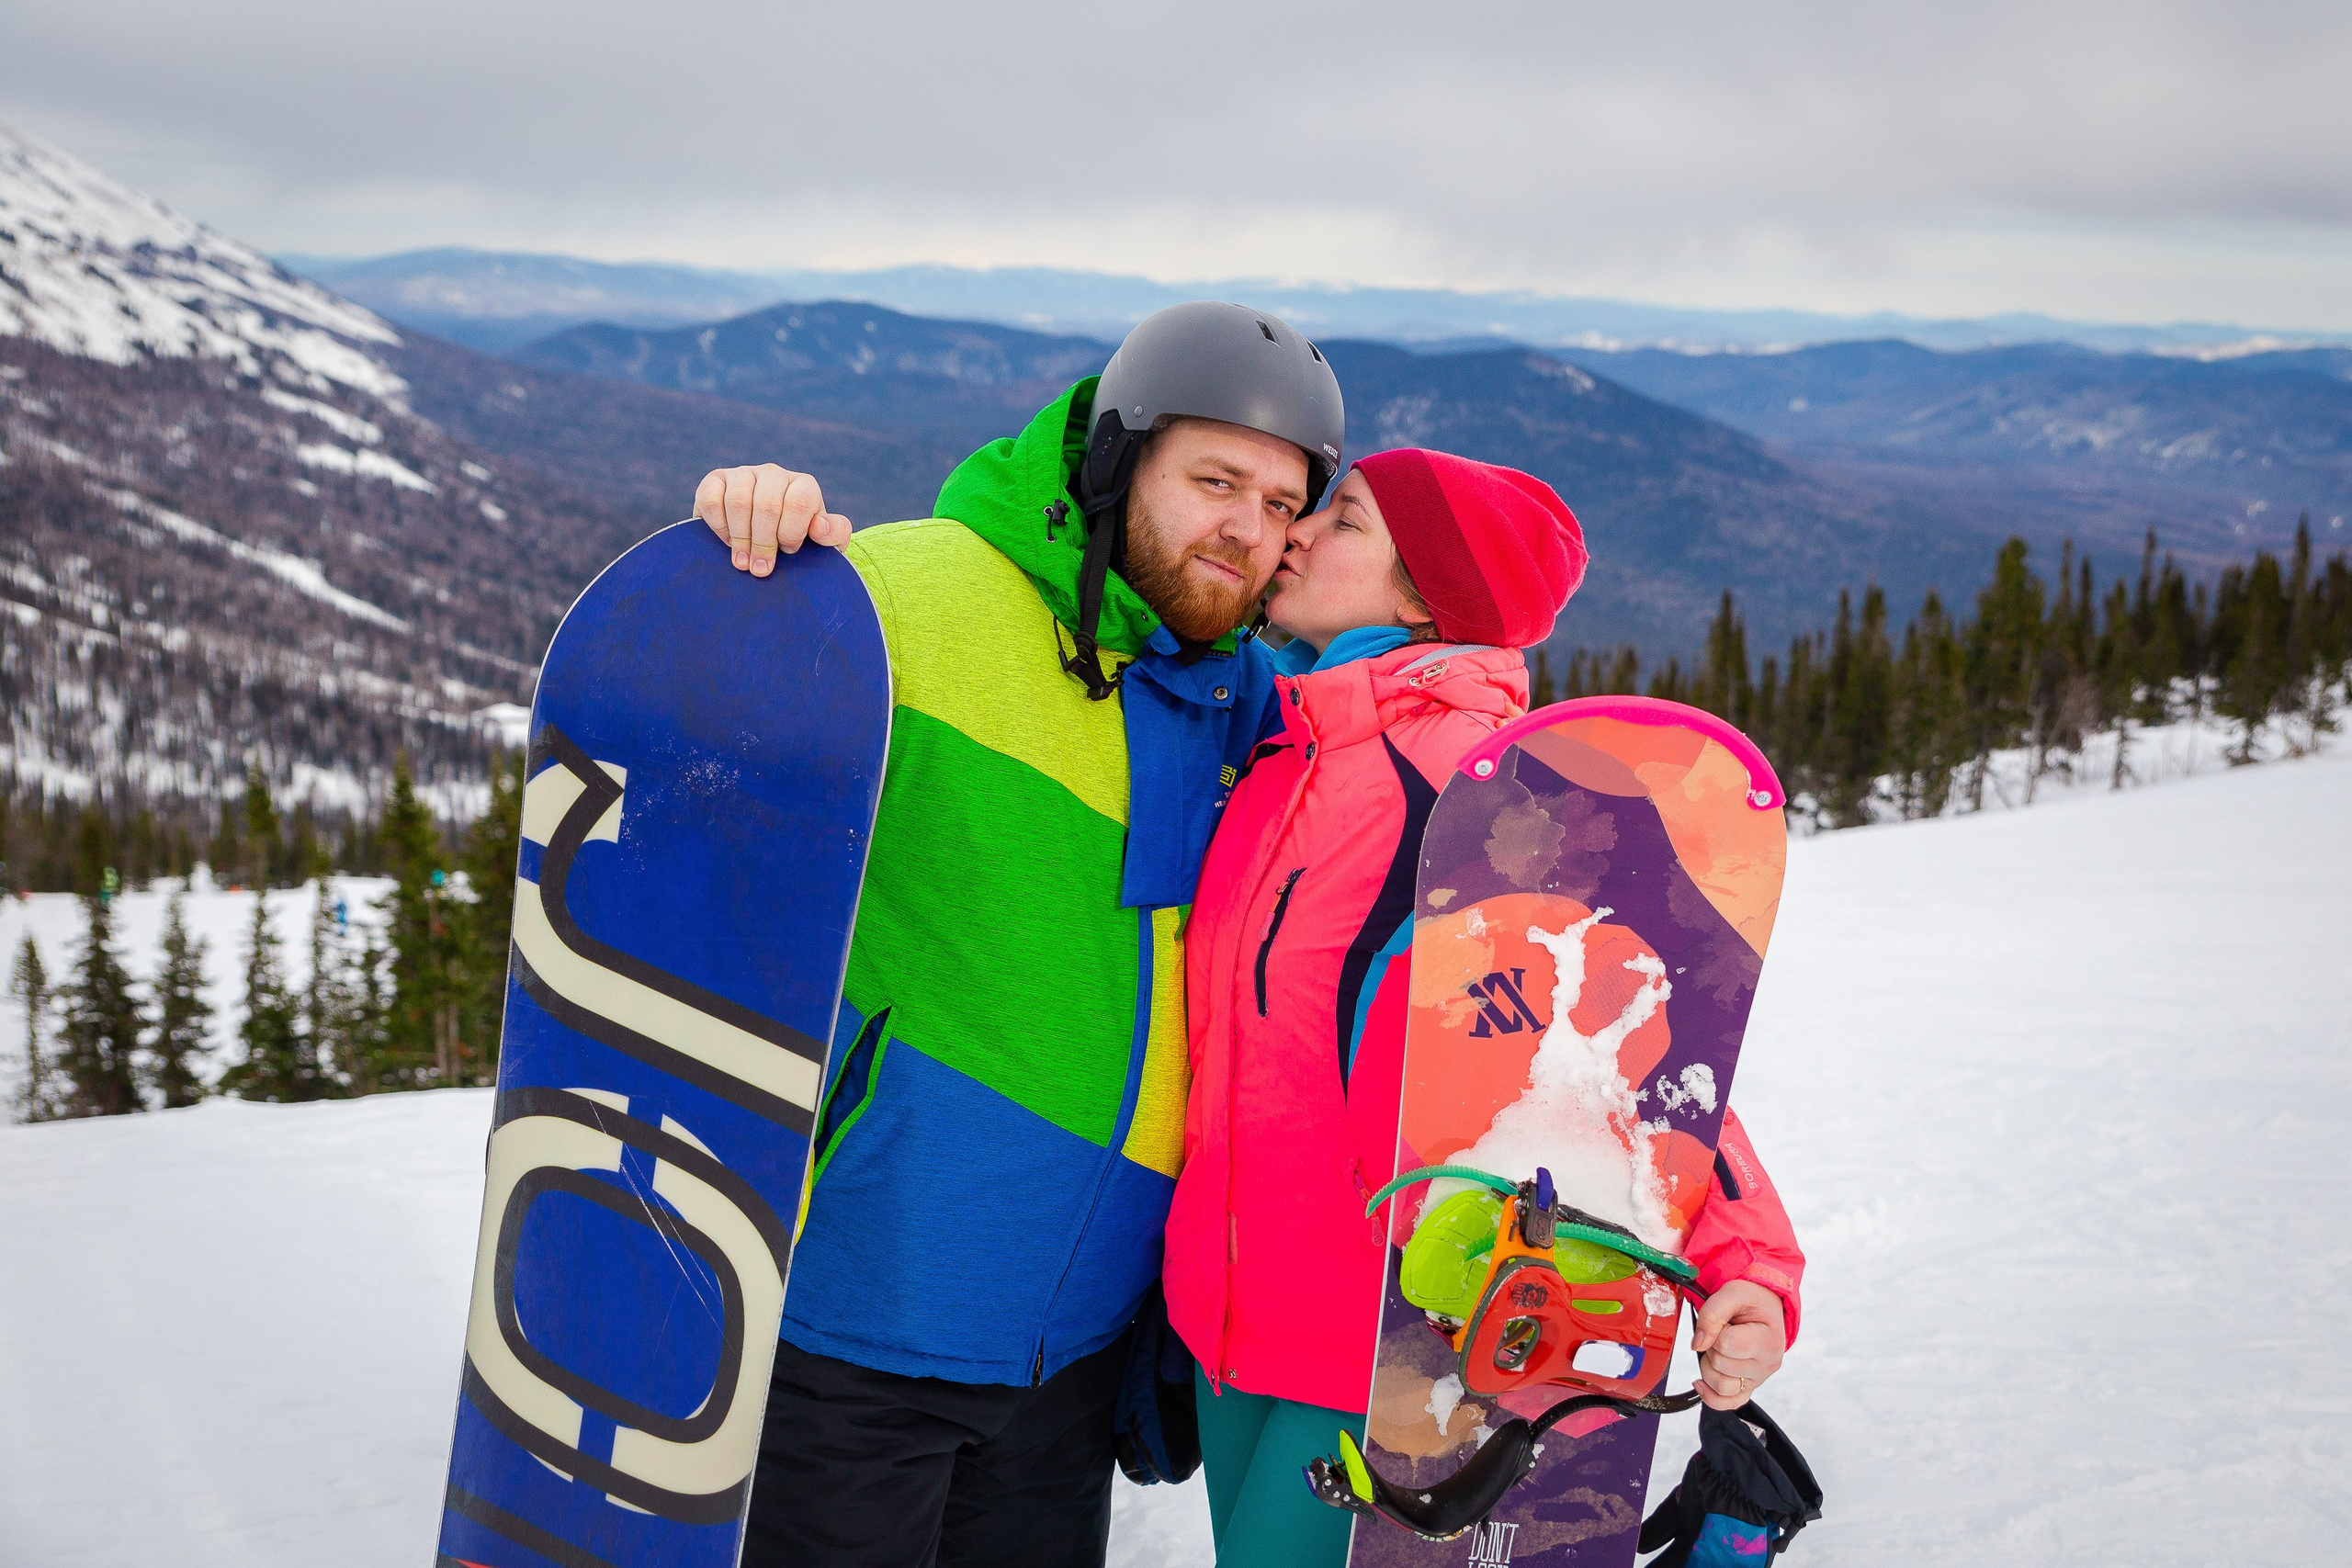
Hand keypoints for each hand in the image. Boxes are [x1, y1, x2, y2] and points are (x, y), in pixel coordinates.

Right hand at [694, 464, 853, 575]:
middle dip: (763, 543)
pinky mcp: (716, 480)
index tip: (788, 552)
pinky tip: (726, 540)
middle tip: (759, 569)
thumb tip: (821, 527)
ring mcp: (744, 474)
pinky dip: (718, 525)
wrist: (761, 545)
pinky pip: (711, 498)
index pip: (800, 502)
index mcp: (803, 486)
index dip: (791, 533)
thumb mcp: (822, 545)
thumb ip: (834, 535)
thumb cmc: (795, 545)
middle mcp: (774, 474)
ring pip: (738, 501)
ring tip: (742, 561)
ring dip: (740, 538)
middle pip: (767, 504)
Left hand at [1690, 1280, 1785, 1410]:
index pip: (1725, 1345)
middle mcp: (1767, 1365)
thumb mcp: (1732, 1293)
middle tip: (1724, 1331)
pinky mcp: (1748, 1388)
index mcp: (1768, 1341)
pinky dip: (1710, 1396)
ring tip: (1719, 1348)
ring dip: (1709, 1365)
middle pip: (1719, 1365)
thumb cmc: (1752, 1300)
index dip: (1716, 1329)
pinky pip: (1728, 1404)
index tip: (1727, 1321)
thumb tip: (1697, 1344)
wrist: (1766, 1306)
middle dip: (1711, 1345)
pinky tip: (1700, 1382)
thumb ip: (1712, 1314)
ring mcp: (1758, 1379)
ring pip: (1720, 1387)